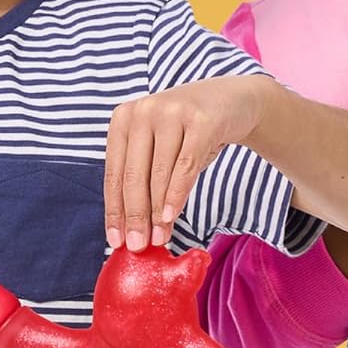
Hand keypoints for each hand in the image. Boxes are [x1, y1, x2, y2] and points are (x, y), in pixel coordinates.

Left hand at [104, 75, 273, 250]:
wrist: (233, 101)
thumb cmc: (189, 132)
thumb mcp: (159, 148)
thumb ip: (146, 180)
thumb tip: (135, 229)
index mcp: (123, 118)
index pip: (114, 173)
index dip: (114, 210)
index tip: (116, 240)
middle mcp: (144, 111)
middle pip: (134, 175)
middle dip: (134, 216)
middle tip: (137, 246)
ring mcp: (172, 112)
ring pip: (159, 174)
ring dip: (156, 212)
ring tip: (159, 238)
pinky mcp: (201, 120)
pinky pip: (185, 166)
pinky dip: (176, 194)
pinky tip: (170, 216)